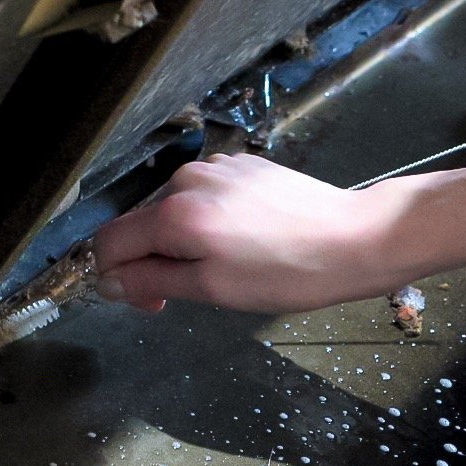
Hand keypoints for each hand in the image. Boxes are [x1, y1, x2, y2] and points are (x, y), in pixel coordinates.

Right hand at [91, 153, 418, 313]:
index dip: (117, 277)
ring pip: (177, 210)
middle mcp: (188, 180)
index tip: (149, 300)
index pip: (110, 241)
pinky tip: (249, 240)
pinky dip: (214, 221)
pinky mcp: (244, 165)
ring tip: (234, 264)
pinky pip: (208, 196)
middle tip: (198, 291)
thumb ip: (153, 280)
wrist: (355, 239)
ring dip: (188, 241)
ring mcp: (218, 167)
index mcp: (175, 213)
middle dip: (157, 260)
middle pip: (144, 224)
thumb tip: (109, 281)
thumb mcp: (214, 288)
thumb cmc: (291, 272)